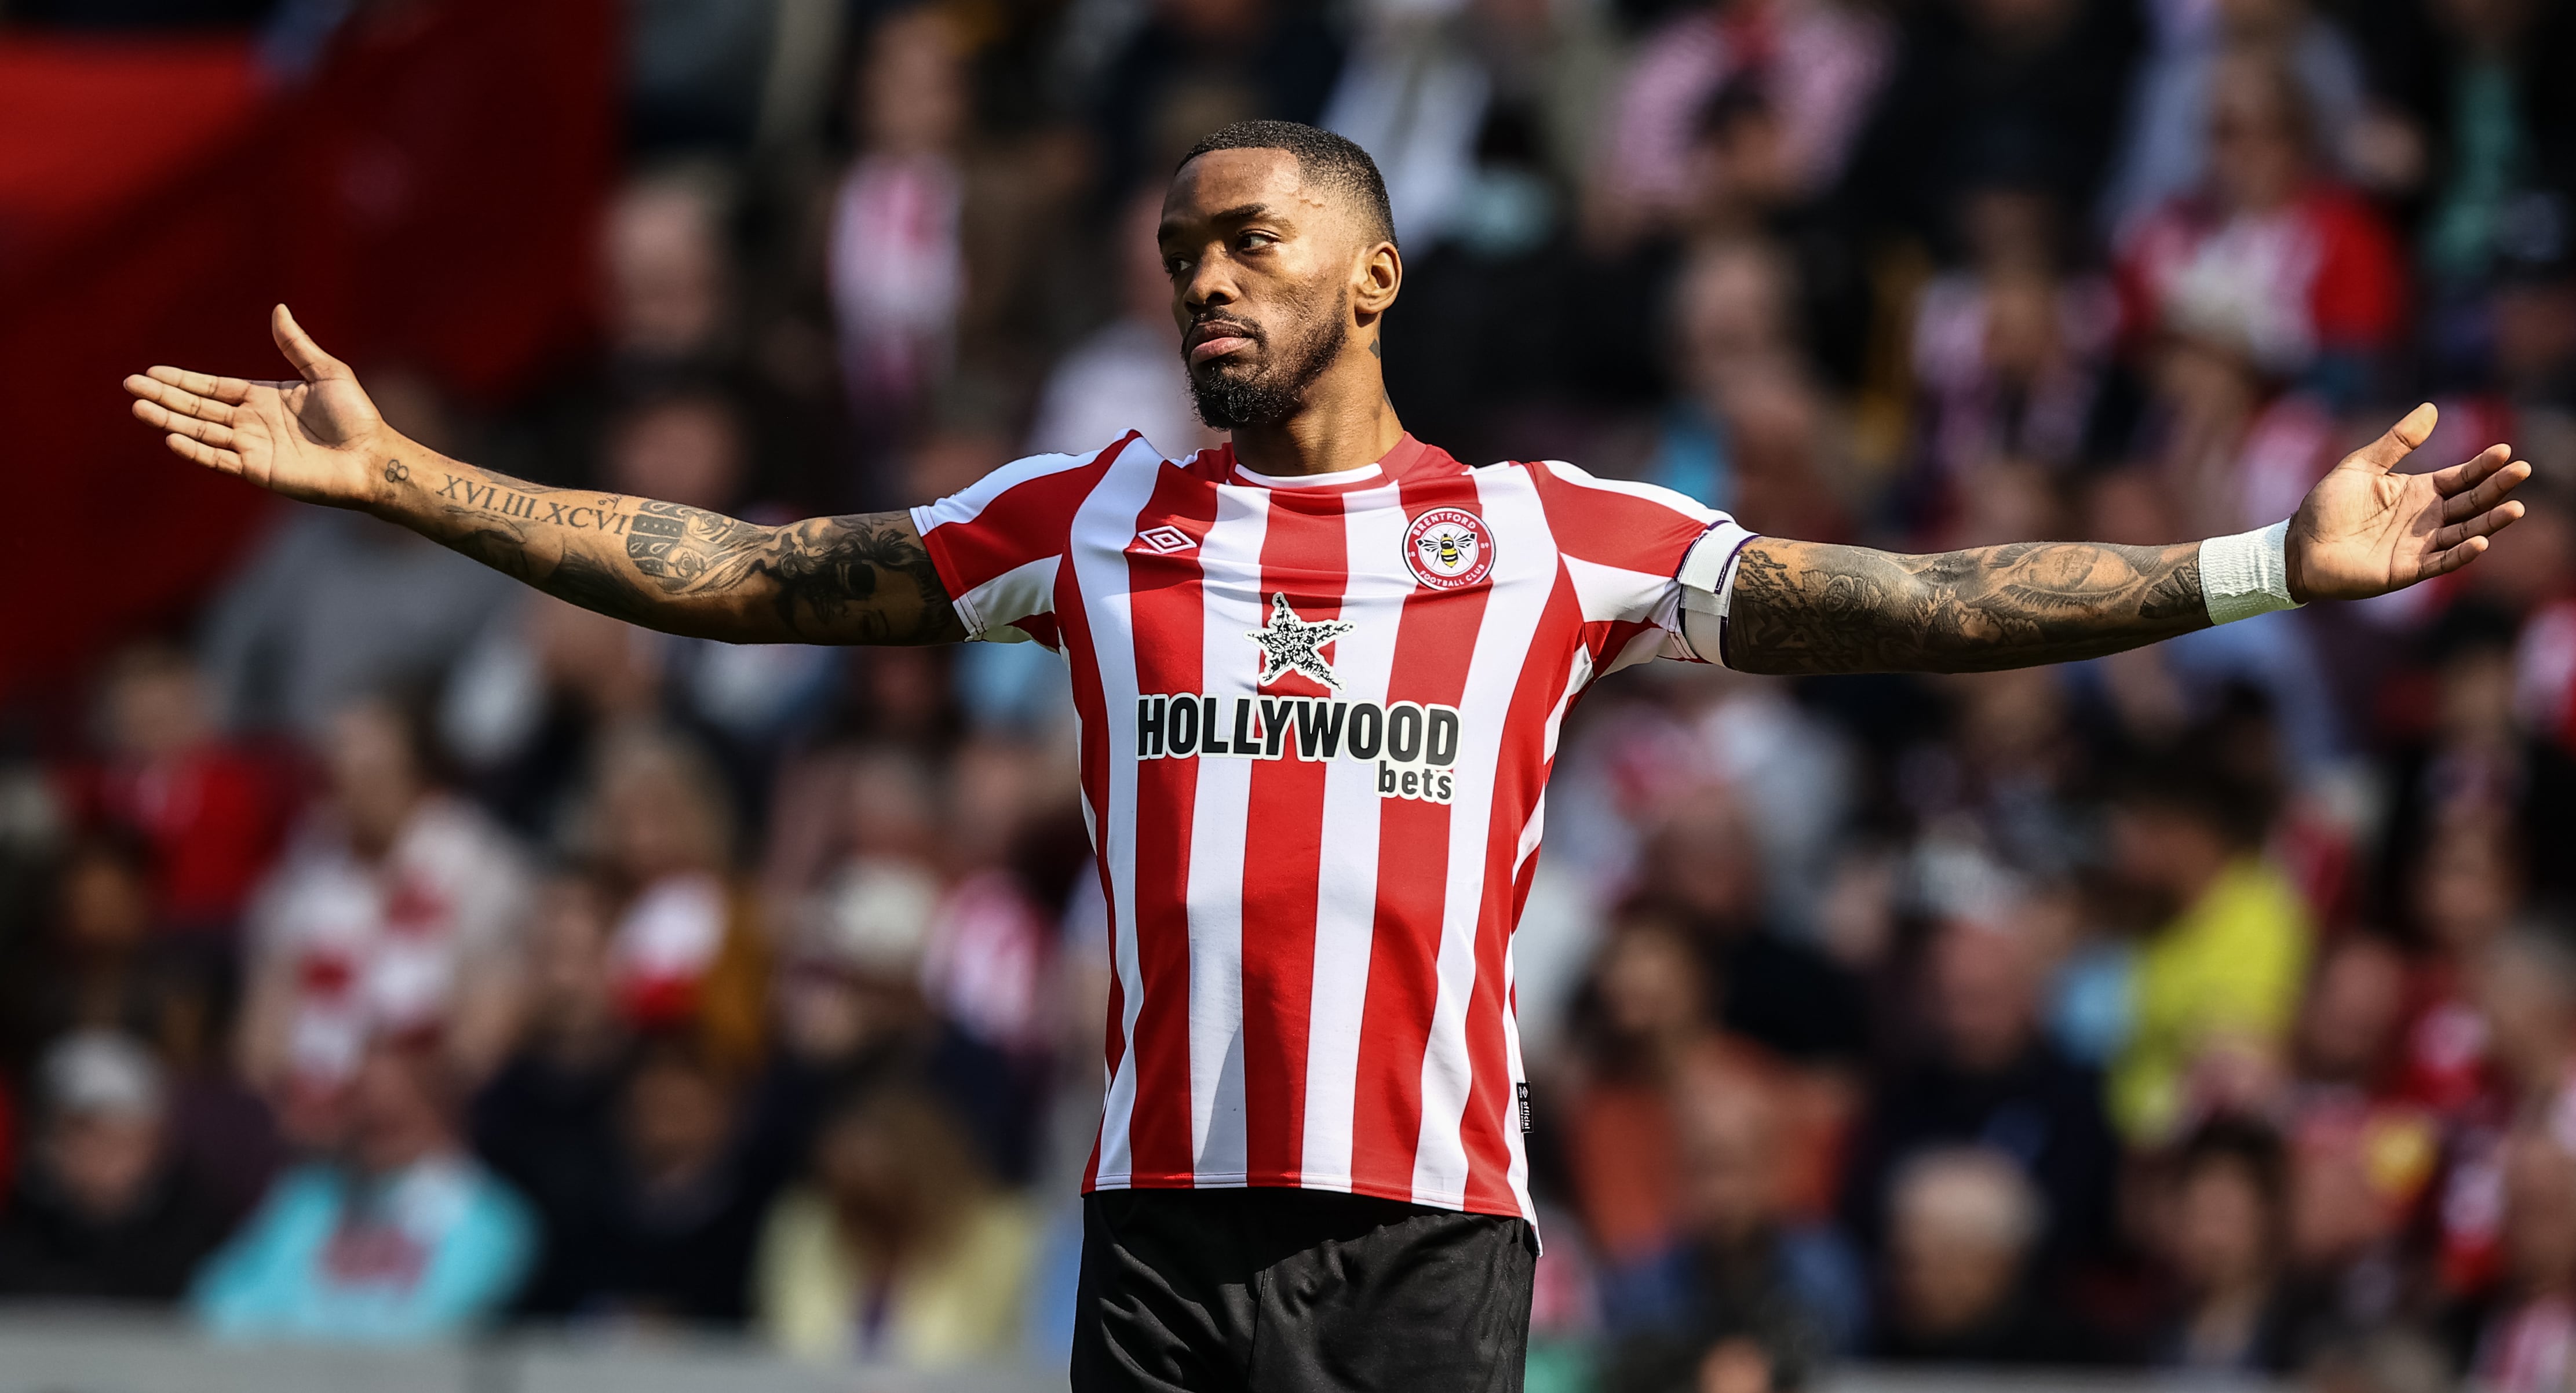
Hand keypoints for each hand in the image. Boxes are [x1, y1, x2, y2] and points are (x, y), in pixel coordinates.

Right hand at [122, 304, 391, 507]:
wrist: (373, 457)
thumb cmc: (356, 416)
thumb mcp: (327, 372)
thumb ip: (296, 345)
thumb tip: (279, 308)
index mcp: (263, 398)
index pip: (212, 387)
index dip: (182, 380)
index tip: (151, 372)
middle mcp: (251, 422)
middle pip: (198, 408)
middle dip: (164, 397)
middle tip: (129, 386)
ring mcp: (252, 447)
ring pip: (200, 431)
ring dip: (169, 420)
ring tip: (138, 408)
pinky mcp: (258, 470)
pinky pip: (219, 460)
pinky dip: (195, 450)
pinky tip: (171, 438)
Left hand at [2285, 402, 2529, 601]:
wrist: (2299, 546)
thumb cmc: (2327, 505)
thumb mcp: (2362, 466)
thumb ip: (2397, 442)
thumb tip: (2431, 408)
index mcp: (2417, 491)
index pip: (2460, 477)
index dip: (2482, 465)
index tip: (2504, 451)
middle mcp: (2426, 518)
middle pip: (2471, 502)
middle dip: (2497, 488)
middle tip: (2522, 470)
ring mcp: (2419, 544)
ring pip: (2465, 532)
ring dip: (2490, 522)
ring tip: (2515, 508)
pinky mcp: (2408, 569)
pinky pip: (2442, 561)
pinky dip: (2462, 553)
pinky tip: (2481, 541)